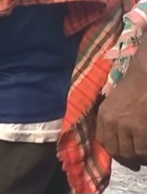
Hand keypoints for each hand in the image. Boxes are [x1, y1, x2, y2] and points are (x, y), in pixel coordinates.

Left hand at [98, 55, 146, 169]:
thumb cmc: (134, 85)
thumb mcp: (114, 101)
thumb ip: (112, 119)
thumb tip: (117, 138)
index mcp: (103, 115)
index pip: (103, 142)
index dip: (114, 150)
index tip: (123, 154)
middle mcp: (112, 123)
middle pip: (117, 151)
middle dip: (127, 158)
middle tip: (136, 160)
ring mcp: (128, 127)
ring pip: (132, 153)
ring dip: (139, 157)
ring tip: (145, 155)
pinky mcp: (144, 130)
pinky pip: (144, 150)